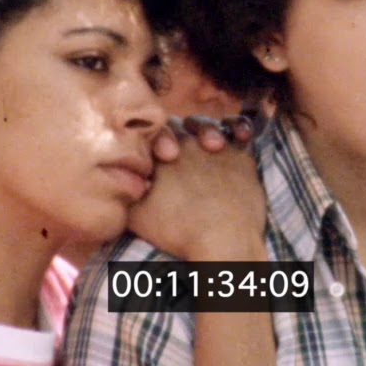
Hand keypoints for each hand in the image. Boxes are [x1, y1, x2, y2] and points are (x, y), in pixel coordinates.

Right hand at [132, 116, 265, 261]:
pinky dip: (238, 129)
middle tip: (175, 154)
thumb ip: (127, 189)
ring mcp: (217, 147)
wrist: (222, 240)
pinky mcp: (242, 156)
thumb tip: (123, 178)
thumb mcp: (136, 214)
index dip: (153, 140)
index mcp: (159, 153)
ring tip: (209, 144)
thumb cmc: (177, 231)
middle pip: (179, 126)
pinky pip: (239, 131)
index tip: (158, 157)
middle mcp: (188, 143)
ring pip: (208, 125)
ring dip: (205, 129)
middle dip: (175, 135)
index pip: (152, 133)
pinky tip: (239, 135)